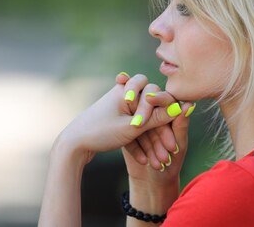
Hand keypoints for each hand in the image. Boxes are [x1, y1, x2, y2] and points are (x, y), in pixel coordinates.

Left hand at [53, 73, 180, 161]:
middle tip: (171, 149)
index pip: (152, 93)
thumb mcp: (133, 127)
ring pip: (142, 127)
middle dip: (160, 134)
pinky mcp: (115, 124)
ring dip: (151, 144)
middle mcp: (123, 97)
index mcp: (126, 89)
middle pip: (150, 114)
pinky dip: (138, 146)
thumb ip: (158, 118)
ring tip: (159, 163)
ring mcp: (119, 111)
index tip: (162, 124)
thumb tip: (181, 107)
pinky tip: (145, 162)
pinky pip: (132, 133)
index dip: (161, 110)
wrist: (72, 147)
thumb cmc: (101, 132)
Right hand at [116, 74, 194, 217]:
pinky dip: (134, 147)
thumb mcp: (180, 144)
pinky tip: (143, 160)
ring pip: (136, 121)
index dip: (158, 97)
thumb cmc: (173, 164)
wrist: (154, 184)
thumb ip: (181, 125)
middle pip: (147, 109)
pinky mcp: (126, 133)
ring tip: (152, 156)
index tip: (150, 99)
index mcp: (170, 112)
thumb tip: (188, 104)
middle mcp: (153, 114)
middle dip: (148, 122)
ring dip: (142, 138)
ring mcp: (137, 123)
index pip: (164, 98)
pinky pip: (127, 135)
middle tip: (144, 129)